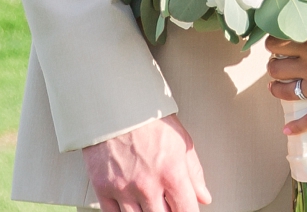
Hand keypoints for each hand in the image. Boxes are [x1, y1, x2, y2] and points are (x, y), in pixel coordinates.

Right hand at [82, 114, 210, 211]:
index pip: (186, 211)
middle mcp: (147, 184)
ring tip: (150, 202)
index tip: (186, 210)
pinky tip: (132, 206)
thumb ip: (194, 173)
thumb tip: (204, 196)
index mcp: (171, 172)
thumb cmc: (148, 119)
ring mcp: (123, 188)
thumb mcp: (181, 141)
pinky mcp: (103, 188)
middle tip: (167, 203)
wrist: (114, 105)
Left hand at [264, 40, 306, 133]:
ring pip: (286, 91)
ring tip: (275, 86)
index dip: (272, 43)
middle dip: (273, 65)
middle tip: (277, 63)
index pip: (278, 42)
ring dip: (276, 88)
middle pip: (276, 67)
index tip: (275, 42)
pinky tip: (286, 130)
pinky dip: (296, 126)